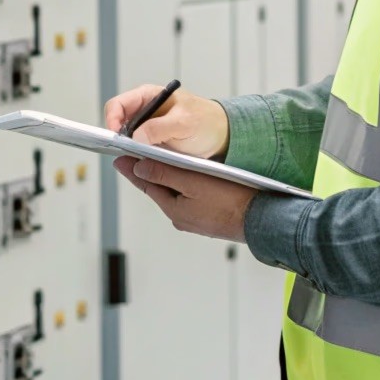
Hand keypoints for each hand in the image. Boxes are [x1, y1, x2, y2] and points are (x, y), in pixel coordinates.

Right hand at [103, 84, 229, 158]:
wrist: (221, 136)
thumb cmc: (206, 121)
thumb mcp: (184, 123)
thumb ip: (159, 127)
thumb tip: (136, 136)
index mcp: (149, 96)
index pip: (118, 105)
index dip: (112, 119)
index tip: (117, 137)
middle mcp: (144, 111)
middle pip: (118, 124)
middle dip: (119, 138)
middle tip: (126, 152)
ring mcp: (147, 128)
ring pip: (126, 140)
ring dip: (129, 150)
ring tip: (139, 158)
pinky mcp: (152, 144)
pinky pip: (136, 151)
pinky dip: (138, 158)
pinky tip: (146, 163)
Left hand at [115, 157, 252, 242]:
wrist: (260, 220)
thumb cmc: (231, 201)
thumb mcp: (194, 181)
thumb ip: (166, 173)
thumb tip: (140, 167)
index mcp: (174, 208)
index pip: (147, 184)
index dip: (132, 170)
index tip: (119, 159)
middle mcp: (181, 217)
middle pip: (159, 189)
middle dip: (147, 173)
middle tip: (133, 158)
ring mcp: (194, 219)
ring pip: (174, 194)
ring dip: (166, 179)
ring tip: (158, 163)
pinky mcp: (207, 218)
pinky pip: (188, 199)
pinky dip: (182, 187)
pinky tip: (187, 177)